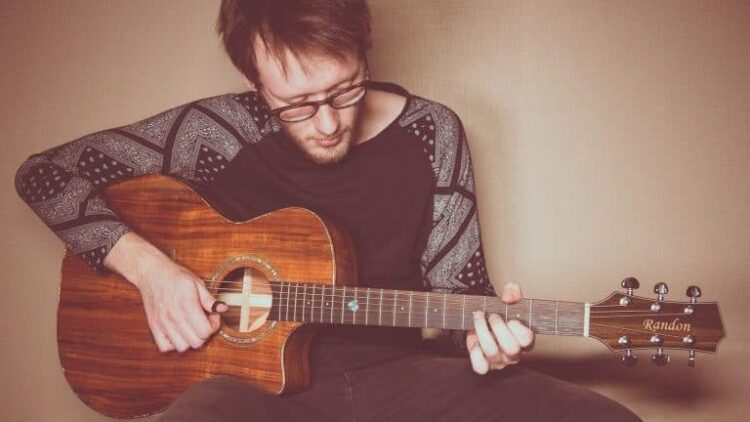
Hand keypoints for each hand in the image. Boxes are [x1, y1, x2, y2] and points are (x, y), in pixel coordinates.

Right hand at [104, 232, 227, 352]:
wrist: (152, 273)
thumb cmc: (175, 277)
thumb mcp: (197, 283)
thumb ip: (210, 300)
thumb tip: (223, 309)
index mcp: (187, 305)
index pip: (205, 331)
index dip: (214, 325)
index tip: (213, 316)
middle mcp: (174, 317)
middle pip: (196, 342)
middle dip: (205, 333)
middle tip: (204, 321)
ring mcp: (163, 324)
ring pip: (182, 347)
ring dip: (190, 340)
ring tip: (191, 327)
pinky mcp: (154, 327)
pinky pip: (165, 347)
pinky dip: (173, 344)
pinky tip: (178, 332)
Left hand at [466, 282, 534, 373]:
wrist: (483, 320)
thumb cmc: (501, 312)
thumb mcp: (509, 297)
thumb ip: (512, 291)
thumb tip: (507, 298)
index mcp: (525, 340)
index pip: (527, 340)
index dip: (518, 329)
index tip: (511, 318)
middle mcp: (514, 353)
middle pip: (511, 348)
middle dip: (498, 327)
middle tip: (492, 315)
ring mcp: (499, 361)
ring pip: (492, 352)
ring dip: (482, 330)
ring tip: (479, 317)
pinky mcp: (485, 365)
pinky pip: (480, 366)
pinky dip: (474, 352)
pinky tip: (474, 339)